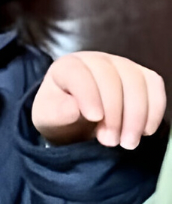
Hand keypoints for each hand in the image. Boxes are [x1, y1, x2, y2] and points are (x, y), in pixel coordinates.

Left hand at [31, 51, 165, 148]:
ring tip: (127, 142)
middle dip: (114, 113)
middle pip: (112, 79)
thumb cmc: (58, 115)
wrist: (73, 118)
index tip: (94, 118)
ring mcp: (121, 65)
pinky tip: (146, 131)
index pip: (80, 75)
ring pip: (137, 82)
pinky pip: (154, 86)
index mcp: (67, 67)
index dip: (89, 95)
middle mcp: (96, 60)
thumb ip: (56, 113)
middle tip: (110, 141)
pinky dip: (154, 109)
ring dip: (136, 115)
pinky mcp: (140, 75)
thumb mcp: (48, 118)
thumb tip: (73, 110)